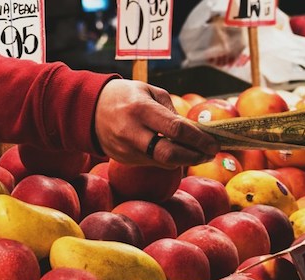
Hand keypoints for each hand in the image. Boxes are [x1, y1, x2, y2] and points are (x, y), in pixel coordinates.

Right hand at [93, 79, 218, 167]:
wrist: (90, 109)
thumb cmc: (125, 96)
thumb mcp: (149, 91)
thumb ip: (171, 111)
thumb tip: (193, 132)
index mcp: (141, 110)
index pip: (176, 130)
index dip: (199, 139)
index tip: (214, 143)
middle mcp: (132, 132)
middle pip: (169, 155)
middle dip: (194, 156)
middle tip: (210, 153)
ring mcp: (126, 149)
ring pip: (163, 163)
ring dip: (184, 160)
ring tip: (197, 153)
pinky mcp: (123, 159)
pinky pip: (152, 163)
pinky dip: (168, 159)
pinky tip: (176, 152)